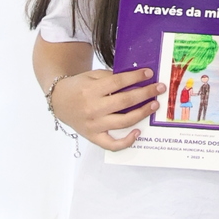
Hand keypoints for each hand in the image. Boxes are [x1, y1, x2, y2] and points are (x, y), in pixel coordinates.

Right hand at [49, 67, 163, 150]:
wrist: (59, 102)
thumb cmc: (78, 87)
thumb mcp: (92, 76)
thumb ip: (111, 78)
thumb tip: (136, 79)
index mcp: (91, 90)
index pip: (118, 83)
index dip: (136, 77)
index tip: (149, 74)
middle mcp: (93, 108)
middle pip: (125, 101)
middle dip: (145, 94)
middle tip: (159, 89)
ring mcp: (94, 125)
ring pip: (123, 121)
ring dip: (142, 113)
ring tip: (154, 105)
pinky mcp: (93, 137)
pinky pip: (112, 144)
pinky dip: (126, 141)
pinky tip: (138, 132)